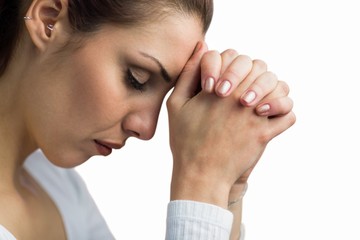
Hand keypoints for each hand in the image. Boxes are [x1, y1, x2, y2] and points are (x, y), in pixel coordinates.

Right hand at [167, 42, 295, 207]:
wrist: (200, 174)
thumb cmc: (185, 140)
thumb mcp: (176, 104)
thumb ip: (189, 73)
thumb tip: (203, 46)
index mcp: (218, 88)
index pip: (237, 57)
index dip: (230, 66)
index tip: (219, 85)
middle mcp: (238, 97)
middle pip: (261, 69)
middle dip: (253, 76)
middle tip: (242, 92)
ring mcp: (253, 116)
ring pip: (278, 87)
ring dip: (271, 91)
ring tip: (258, 102)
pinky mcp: (264, 134)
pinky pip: (287, 115)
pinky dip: (283, 113)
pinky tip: (269, 116)